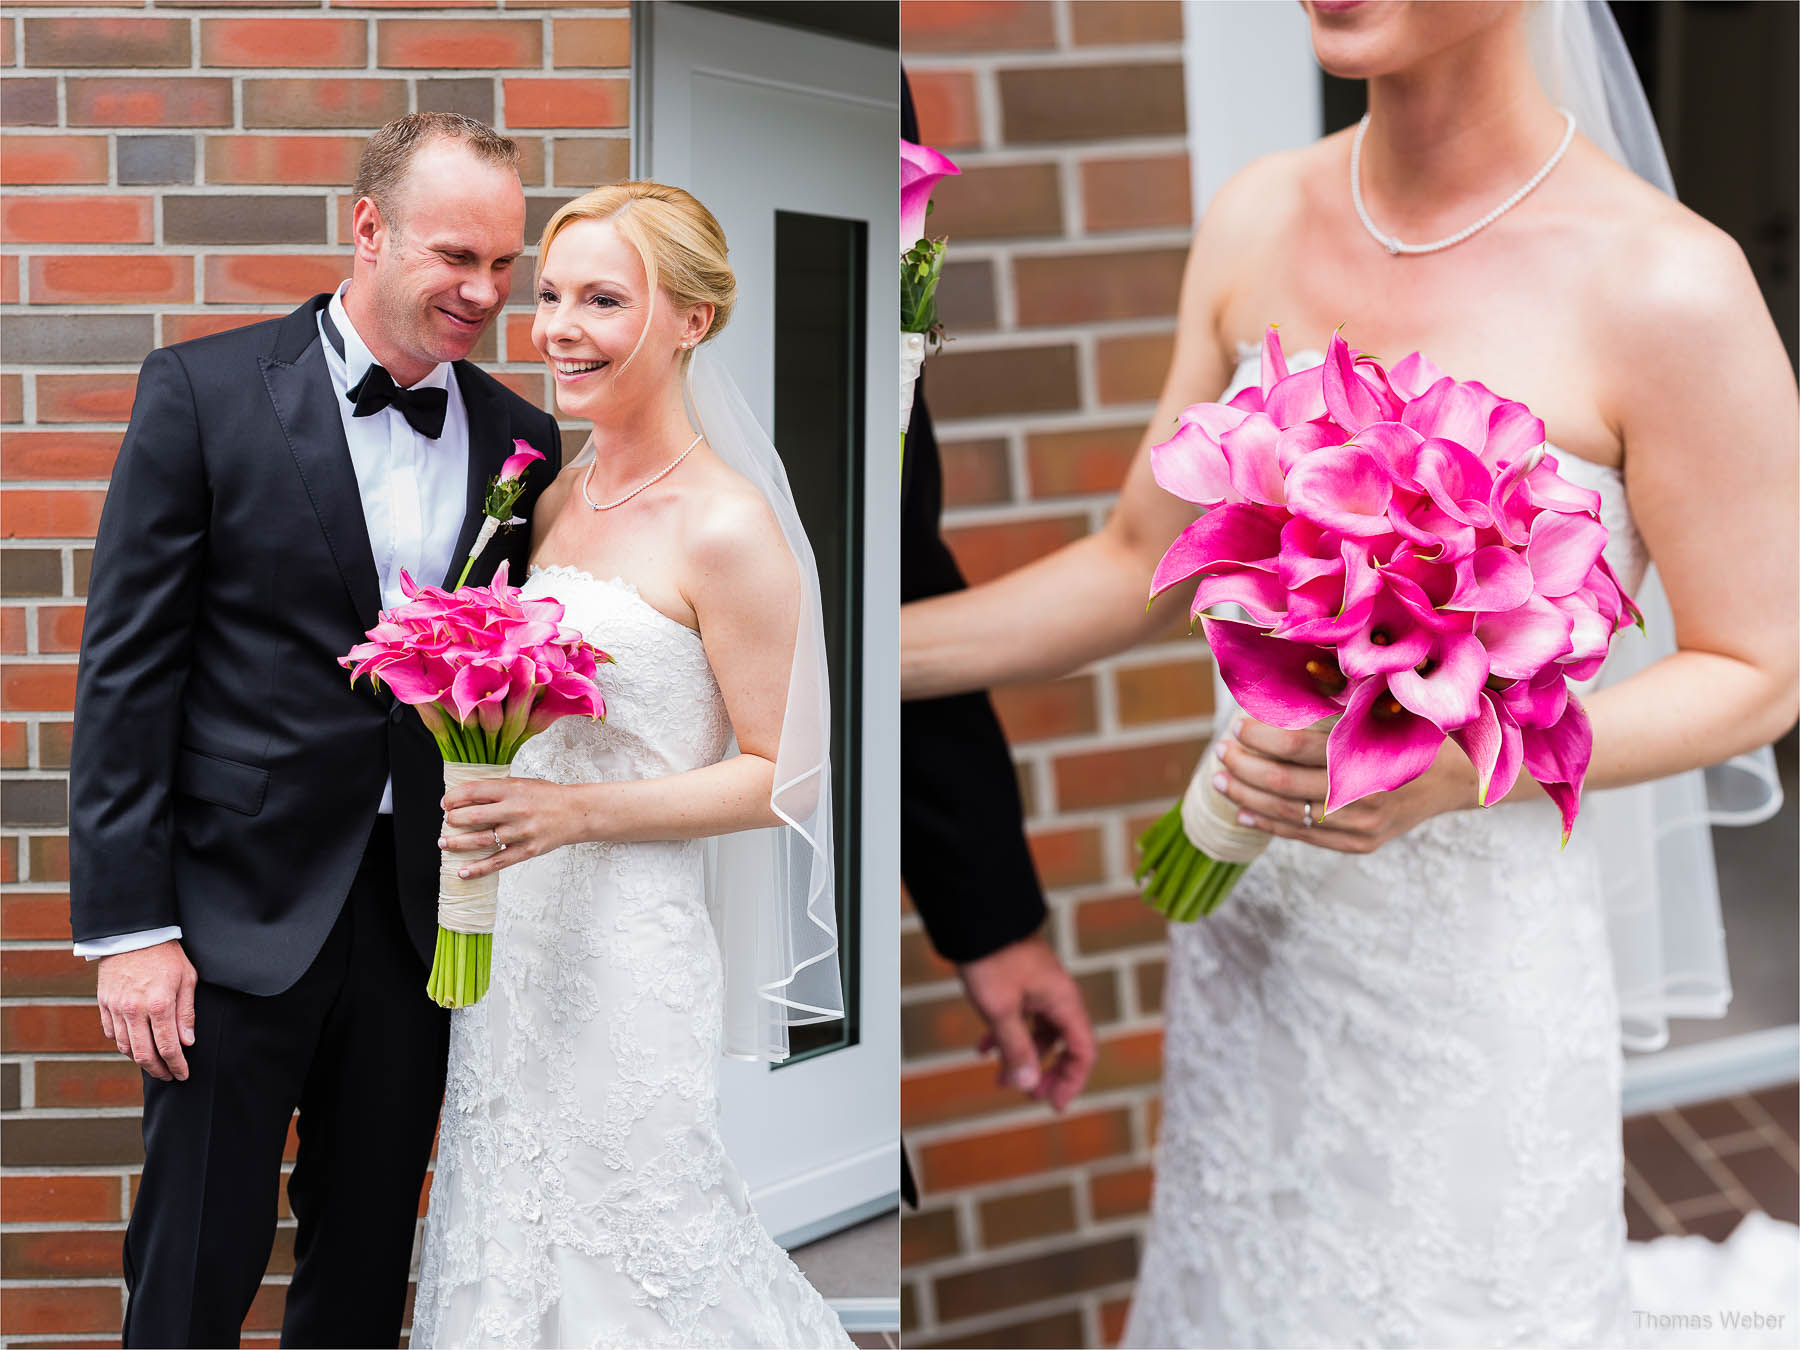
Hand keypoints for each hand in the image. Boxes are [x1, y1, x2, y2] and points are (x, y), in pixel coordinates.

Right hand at [96, 940, 196, 1082]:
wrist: (134, 934)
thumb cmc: (167, 955)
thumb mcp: (187, 979)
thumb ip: (187, 1013)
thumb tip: (188, 1042)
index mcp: (159, 1004)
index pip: (169, 1047)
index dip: (177, 1066)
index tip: (183, 1074)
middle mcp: (134, 1010)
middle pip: (144, 1055)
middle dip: (158, 1070)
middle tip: (169, 1076)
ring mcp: (116, 1008)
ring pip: (126, 1048)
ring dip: (140, 1060)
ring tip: (155, 1064)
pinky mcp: (104, 1004)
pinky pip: (112, 1034)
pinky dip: (124, 1044)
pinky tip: (136, 1045)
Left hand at [439, 776, 583, 879]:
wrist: (577, 813)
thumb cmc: (548, 797)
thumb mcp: (522, 784)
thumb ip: (497, 790)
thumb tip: (465, 798)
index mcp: (512, 789)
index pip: (474, 791)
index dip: (454, 798)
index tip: (445, 803)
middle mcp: (515, 810)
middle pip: (473, 816)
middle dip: (453, 819)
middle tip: (446, 822)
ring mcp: (520, 832)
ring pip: (480, 840)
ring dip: (457, 843)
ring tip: (443, 843)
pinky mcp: (526, 850)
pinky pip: (497, 862)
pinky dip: (477, 869)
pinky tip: (462, 872)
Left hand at [958, 934, 1096, 1111]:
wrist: (977, 918)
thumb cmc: (993, 957)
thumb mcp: (1001, 1009)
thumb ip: (1016, 1047)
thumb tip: (1027, 1084)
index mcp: (1064, 1003)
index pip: (1082, 1051)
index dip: (1072, 1081)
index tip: (1053, 1104)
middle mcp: (1057, 997)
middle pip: (1064, 1045)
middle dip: (1049, 1073)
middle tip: (1029, 1095)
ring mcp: (1040, 990)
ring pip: (1040, 1033)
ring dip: (1024, 1058)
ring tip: (1000, 1079)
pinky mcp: (1022, 984)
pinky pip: (1022, 1018)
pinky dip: (1007, 1037)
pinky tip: (984, 1049)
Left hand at [1215, 717, 1479, 854]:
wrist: (1457, 779)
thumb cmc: (1412, 733)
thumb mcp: (1381, 708)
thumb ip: (1335, 700)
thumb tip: (1286, 682)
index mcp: (1368, 753)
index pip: (1297, 746)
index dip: (1260, 736)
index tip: (1238, 725)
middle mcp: (1364, 794)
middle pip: (1284, 782)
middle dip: (1244, 766)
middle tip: (1220, 750)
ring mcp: (1362, 824)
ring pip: (1288, 813)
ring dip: (1246, 796)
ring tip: (1220, 780)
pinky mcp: (1359, 843)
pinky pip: (1304, 836)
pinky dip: (1268, 823)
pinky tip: (1243, 812)